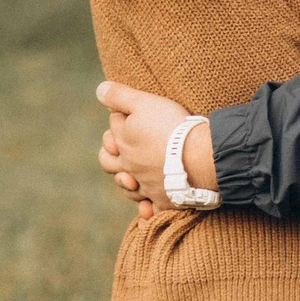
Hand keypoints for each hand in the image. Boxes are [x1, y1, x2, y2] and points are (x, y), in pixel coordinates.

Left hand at [96, 80, 202, 212]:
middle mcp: (129, 167)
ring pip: (128, 187)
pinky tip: (146, 210)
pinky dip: (146, 211)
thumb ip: (120, 96)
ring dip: (128, 182)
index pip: (113, 128)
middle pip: (109, 163)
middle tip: (123, 148)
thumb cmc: (172, 127)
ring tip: (134, 176)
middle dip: (112, 154)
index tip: (132, 114)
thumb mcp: (145, 103)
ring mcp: (146, 186)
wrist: (200, 157)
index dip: (120, 118)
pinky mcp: (163, 201)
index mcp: (123, 143)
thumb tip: (99, 89)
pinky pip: (151, 210)